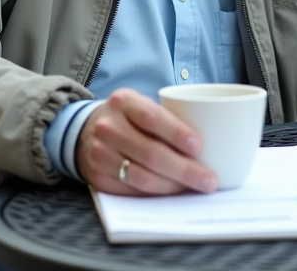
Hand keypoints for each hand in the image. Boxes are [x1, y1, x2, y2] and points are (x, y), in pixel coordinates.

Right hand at [76, 88, 217, 194]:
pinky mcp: (99, 177)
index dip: (177, 133)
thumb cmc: (127, 117)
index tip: (199, 146)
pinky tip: (173, 191)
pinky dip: (156, 194)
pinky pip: (132, 190)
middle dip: (185, 170)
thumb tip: (211, 142)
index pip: (152, 118)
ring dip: (173, 186)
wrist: (85, 130)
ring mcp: (101, 153)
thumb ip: (166, 116)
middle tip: (208, 179)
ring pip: (142, 176)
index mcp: (123, 102)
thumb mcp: (141, 104)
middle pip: (151, 153)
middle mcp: (108, 127)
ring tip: (195, 187)